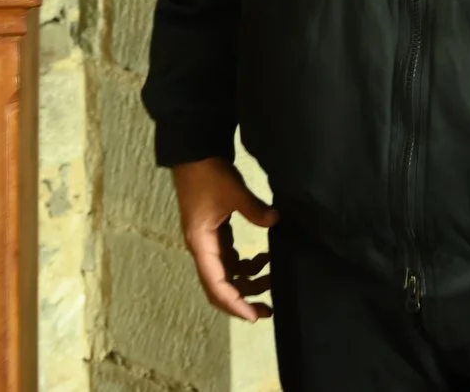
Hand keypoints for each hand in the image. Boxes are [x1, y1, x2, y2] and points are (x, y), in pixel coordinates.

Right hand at [171, 157, 279, 320]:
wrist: (193, 153)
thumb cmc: (209, 174)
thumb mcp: (233, 191)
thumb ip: (254, 209)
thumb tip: (275, 221)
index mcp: (201, 244)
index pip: (217, 285)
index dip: (235, 304)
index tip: (255, 316)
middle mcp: (202, 249)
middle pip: (220, 286)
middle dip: (242, 300)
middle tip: (268, 309)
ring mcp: (207, 242)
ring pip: (226, 274)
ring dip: (247, 282)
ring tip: (272, 281)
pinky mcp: (214, 233)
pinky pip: (229, 259)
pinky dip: (245, 264)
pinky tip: (263, 258)